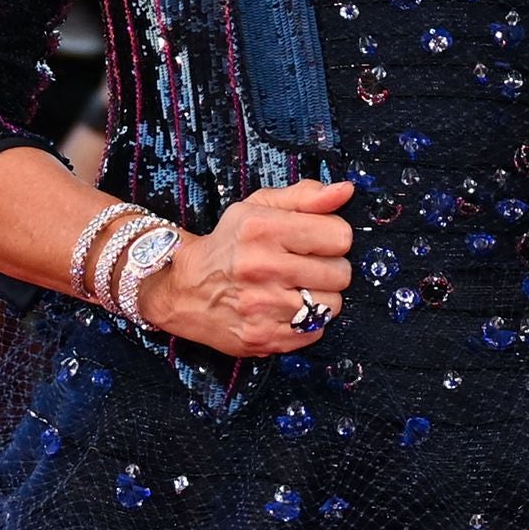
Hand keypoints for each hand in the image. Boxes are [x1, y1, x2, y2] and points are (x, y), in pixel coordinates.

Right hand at [140, 177, 356, 356]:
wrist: (184, 290)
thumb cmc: (229, 245)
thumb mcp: (258, 208)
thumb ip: (305, 197)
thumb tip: (345, 191)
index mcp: (262, 229)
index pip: (340, 236)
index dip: (332, 237)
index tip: (316, 240)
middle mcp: (261, 267)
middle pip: (341, 273)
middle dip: (328, 268)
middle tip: (304, 266)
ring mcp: (262, 307)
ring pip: (332, 305)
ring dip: (319, 297)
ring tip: (294, 288)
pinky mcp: (263, 338)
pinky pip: (315, 331)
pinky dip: (306, 322)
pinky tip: (284, 309)